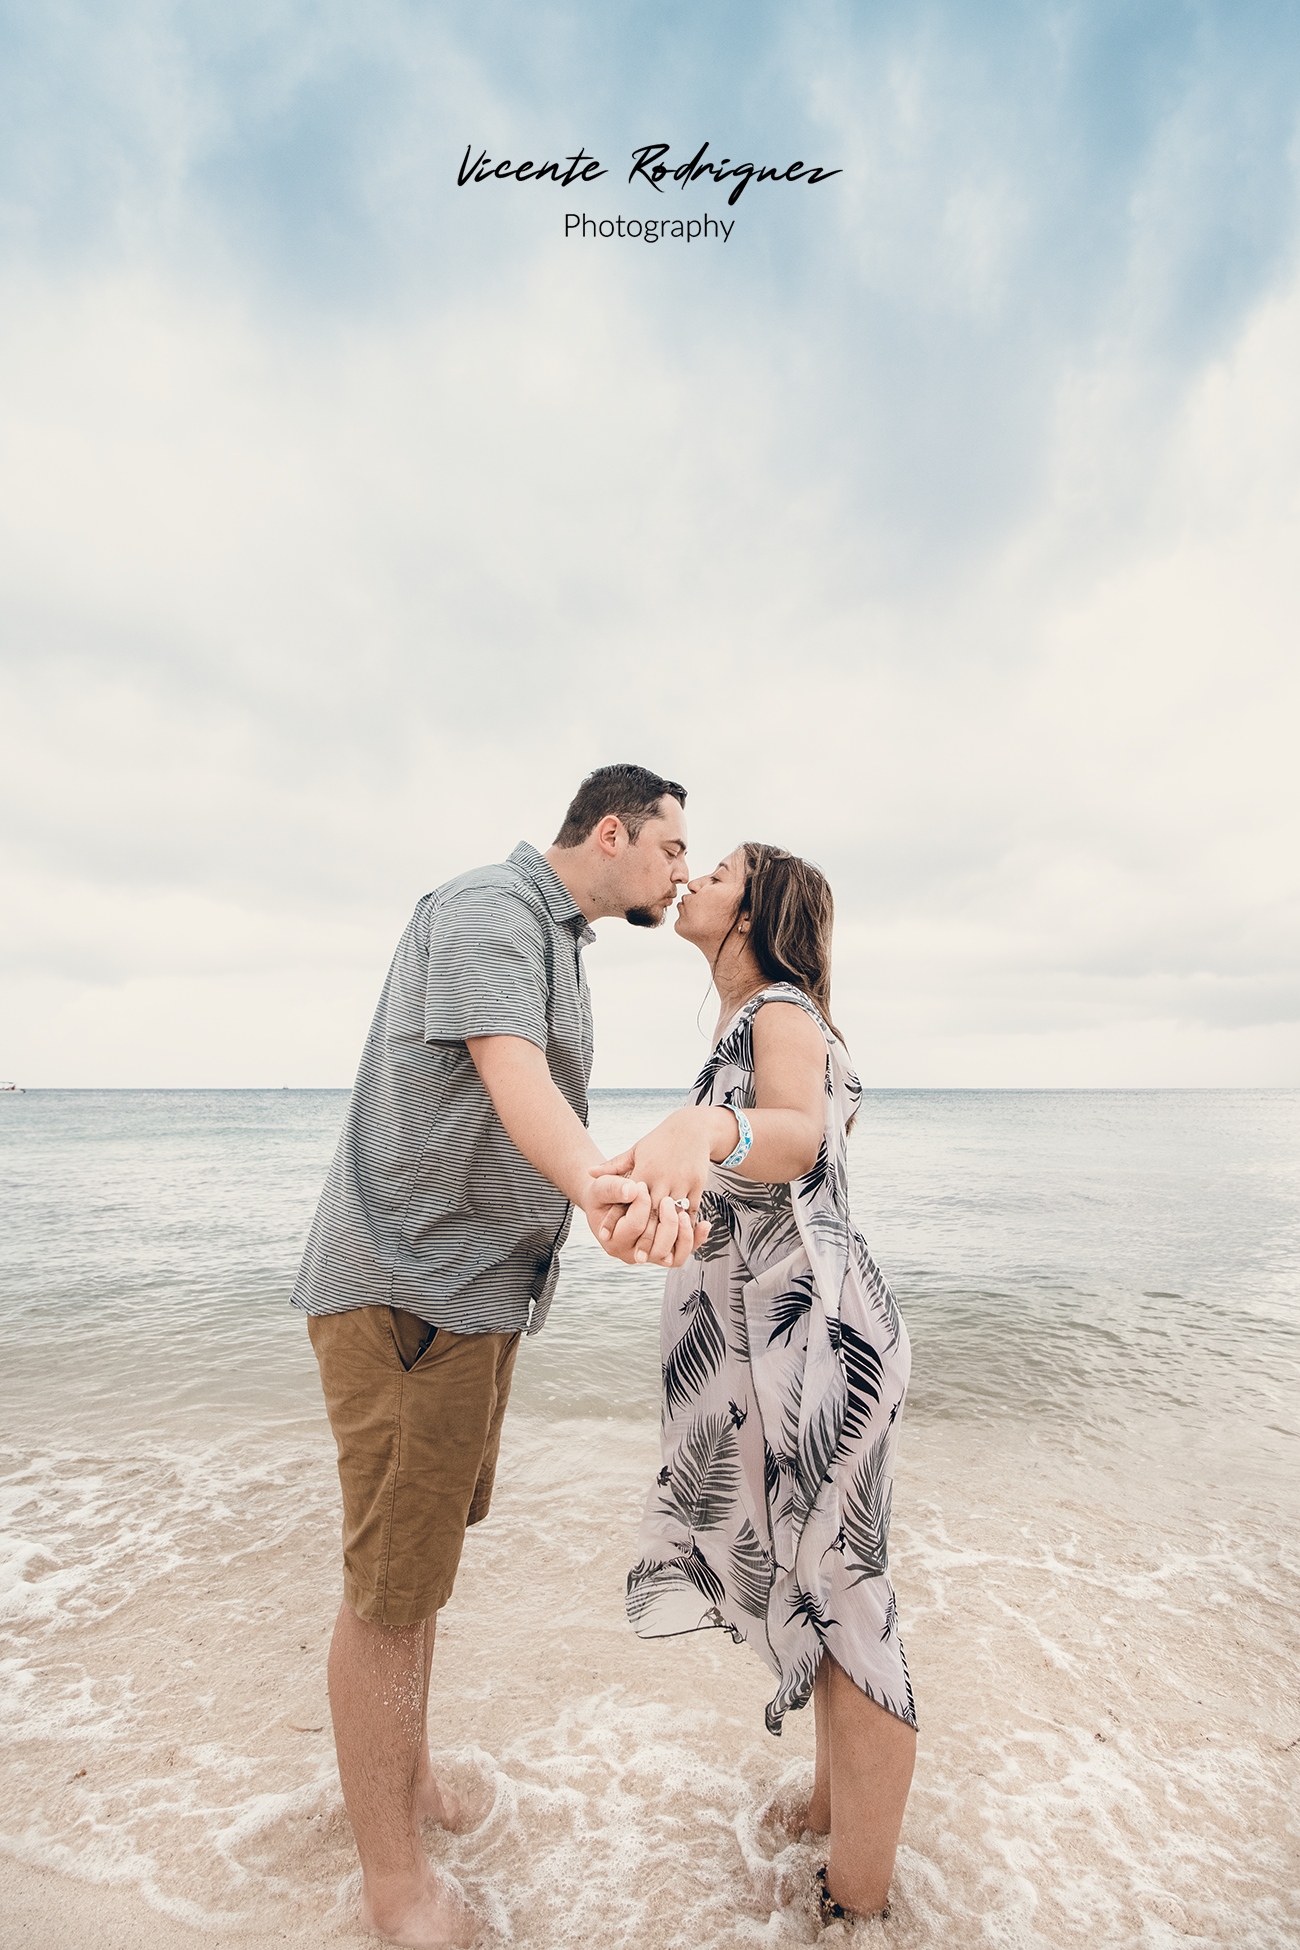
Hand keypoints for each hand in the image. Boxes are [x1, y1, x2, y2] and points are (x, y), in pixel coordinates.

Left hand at [588, 1106, 726, 1264]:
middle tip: (638, 1256)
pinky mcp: (697, 1185)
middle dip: (645, 1236)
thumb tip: (589, 1173)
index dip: (618, 1218)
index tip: (609, 1237)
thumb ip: (613, 1166)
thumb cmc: (660, 1141)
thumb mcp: (636, 1150)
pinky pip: (691, 1209)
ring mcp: (681, 1182)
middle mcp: (662, 1178)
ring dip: (665, 1235)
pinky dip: (686, 1225)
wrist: (693, 1128)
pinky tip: (679, 1239)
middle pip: (652, 1213)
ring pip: (672, 1215)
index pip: (629, 1200)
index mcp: (644, 1171)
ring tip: (658, 1253)